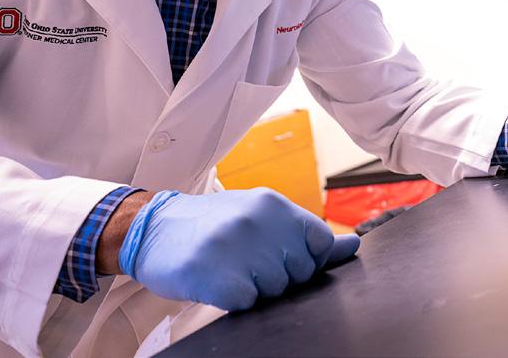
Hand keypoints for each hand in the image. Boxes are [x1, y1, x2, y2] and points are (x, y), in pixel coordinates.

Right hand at [117, 188, 359, 310]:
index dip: (307, 258)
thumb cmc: (215, 225)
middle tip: (248, 261)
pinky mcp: (216, 277)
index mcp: (274, 204)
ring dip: (256, 289)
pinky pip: (248, 304)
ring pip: (276, 291)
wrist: (153, 227)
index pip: (320, 241)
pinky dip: (236, 300)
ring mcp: (237, 248)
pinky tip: (218, 282)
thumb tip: (354, 246)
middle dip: (280, 276)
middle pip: (300, 272)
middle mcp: (259, 221)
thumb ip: (306, 234)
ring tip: (231, 268)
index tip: (284, 257)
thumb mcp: (262, 218)